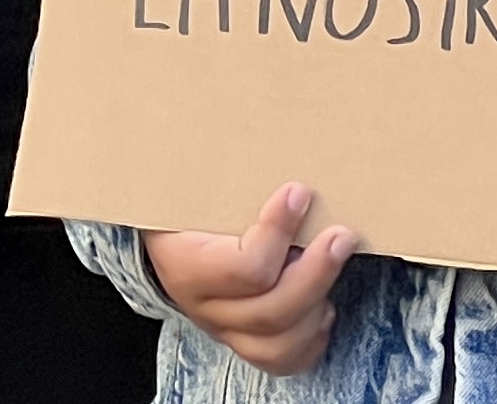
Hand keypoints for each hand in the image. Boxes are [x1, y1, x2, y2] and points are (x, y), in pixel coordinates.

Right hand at [143, 183, 356, 376]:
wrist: (155, 234)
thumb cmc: (177, 201)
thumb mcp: (185, 183)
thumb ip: (219, 170)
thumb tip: (257, 136)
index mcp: (183, 264)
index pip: (242, 268)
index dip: (278, 232)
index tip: (298, 193)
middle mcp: (203, 307)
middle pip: (270, 312)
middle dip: (316, 273)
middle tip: (341, 236)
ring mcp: (223, 330)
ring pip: (278, 345)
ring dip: (316, 307)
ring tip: (331, 270)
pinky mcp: (242, 342)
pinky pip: (282, 360)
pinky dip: (311, 340)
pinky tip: (322, 307)